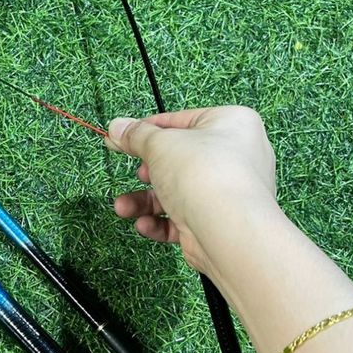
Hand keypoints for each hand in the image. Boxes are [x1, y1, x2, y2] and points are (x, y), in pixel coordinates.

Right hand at [105, 107, 277, 276]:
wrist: (227, 231)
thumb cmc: (203, 174)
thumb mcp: (160, 144)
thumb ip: (136, 135)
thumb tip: (116, 126)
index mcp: (231, 123)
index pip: (181, 121)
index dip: (147, 129)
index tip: (121, 136)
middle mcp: (236, 156)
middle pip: (178, 160)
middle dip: (147, 172)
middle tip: (137, 174)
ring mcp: (227, 192)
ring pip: (176, 192)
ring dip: (144, 202)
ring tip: (123, 208)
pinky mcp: (217, 222)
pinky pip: (183, 217)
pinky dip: (161, 222)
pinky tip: (145, 224)